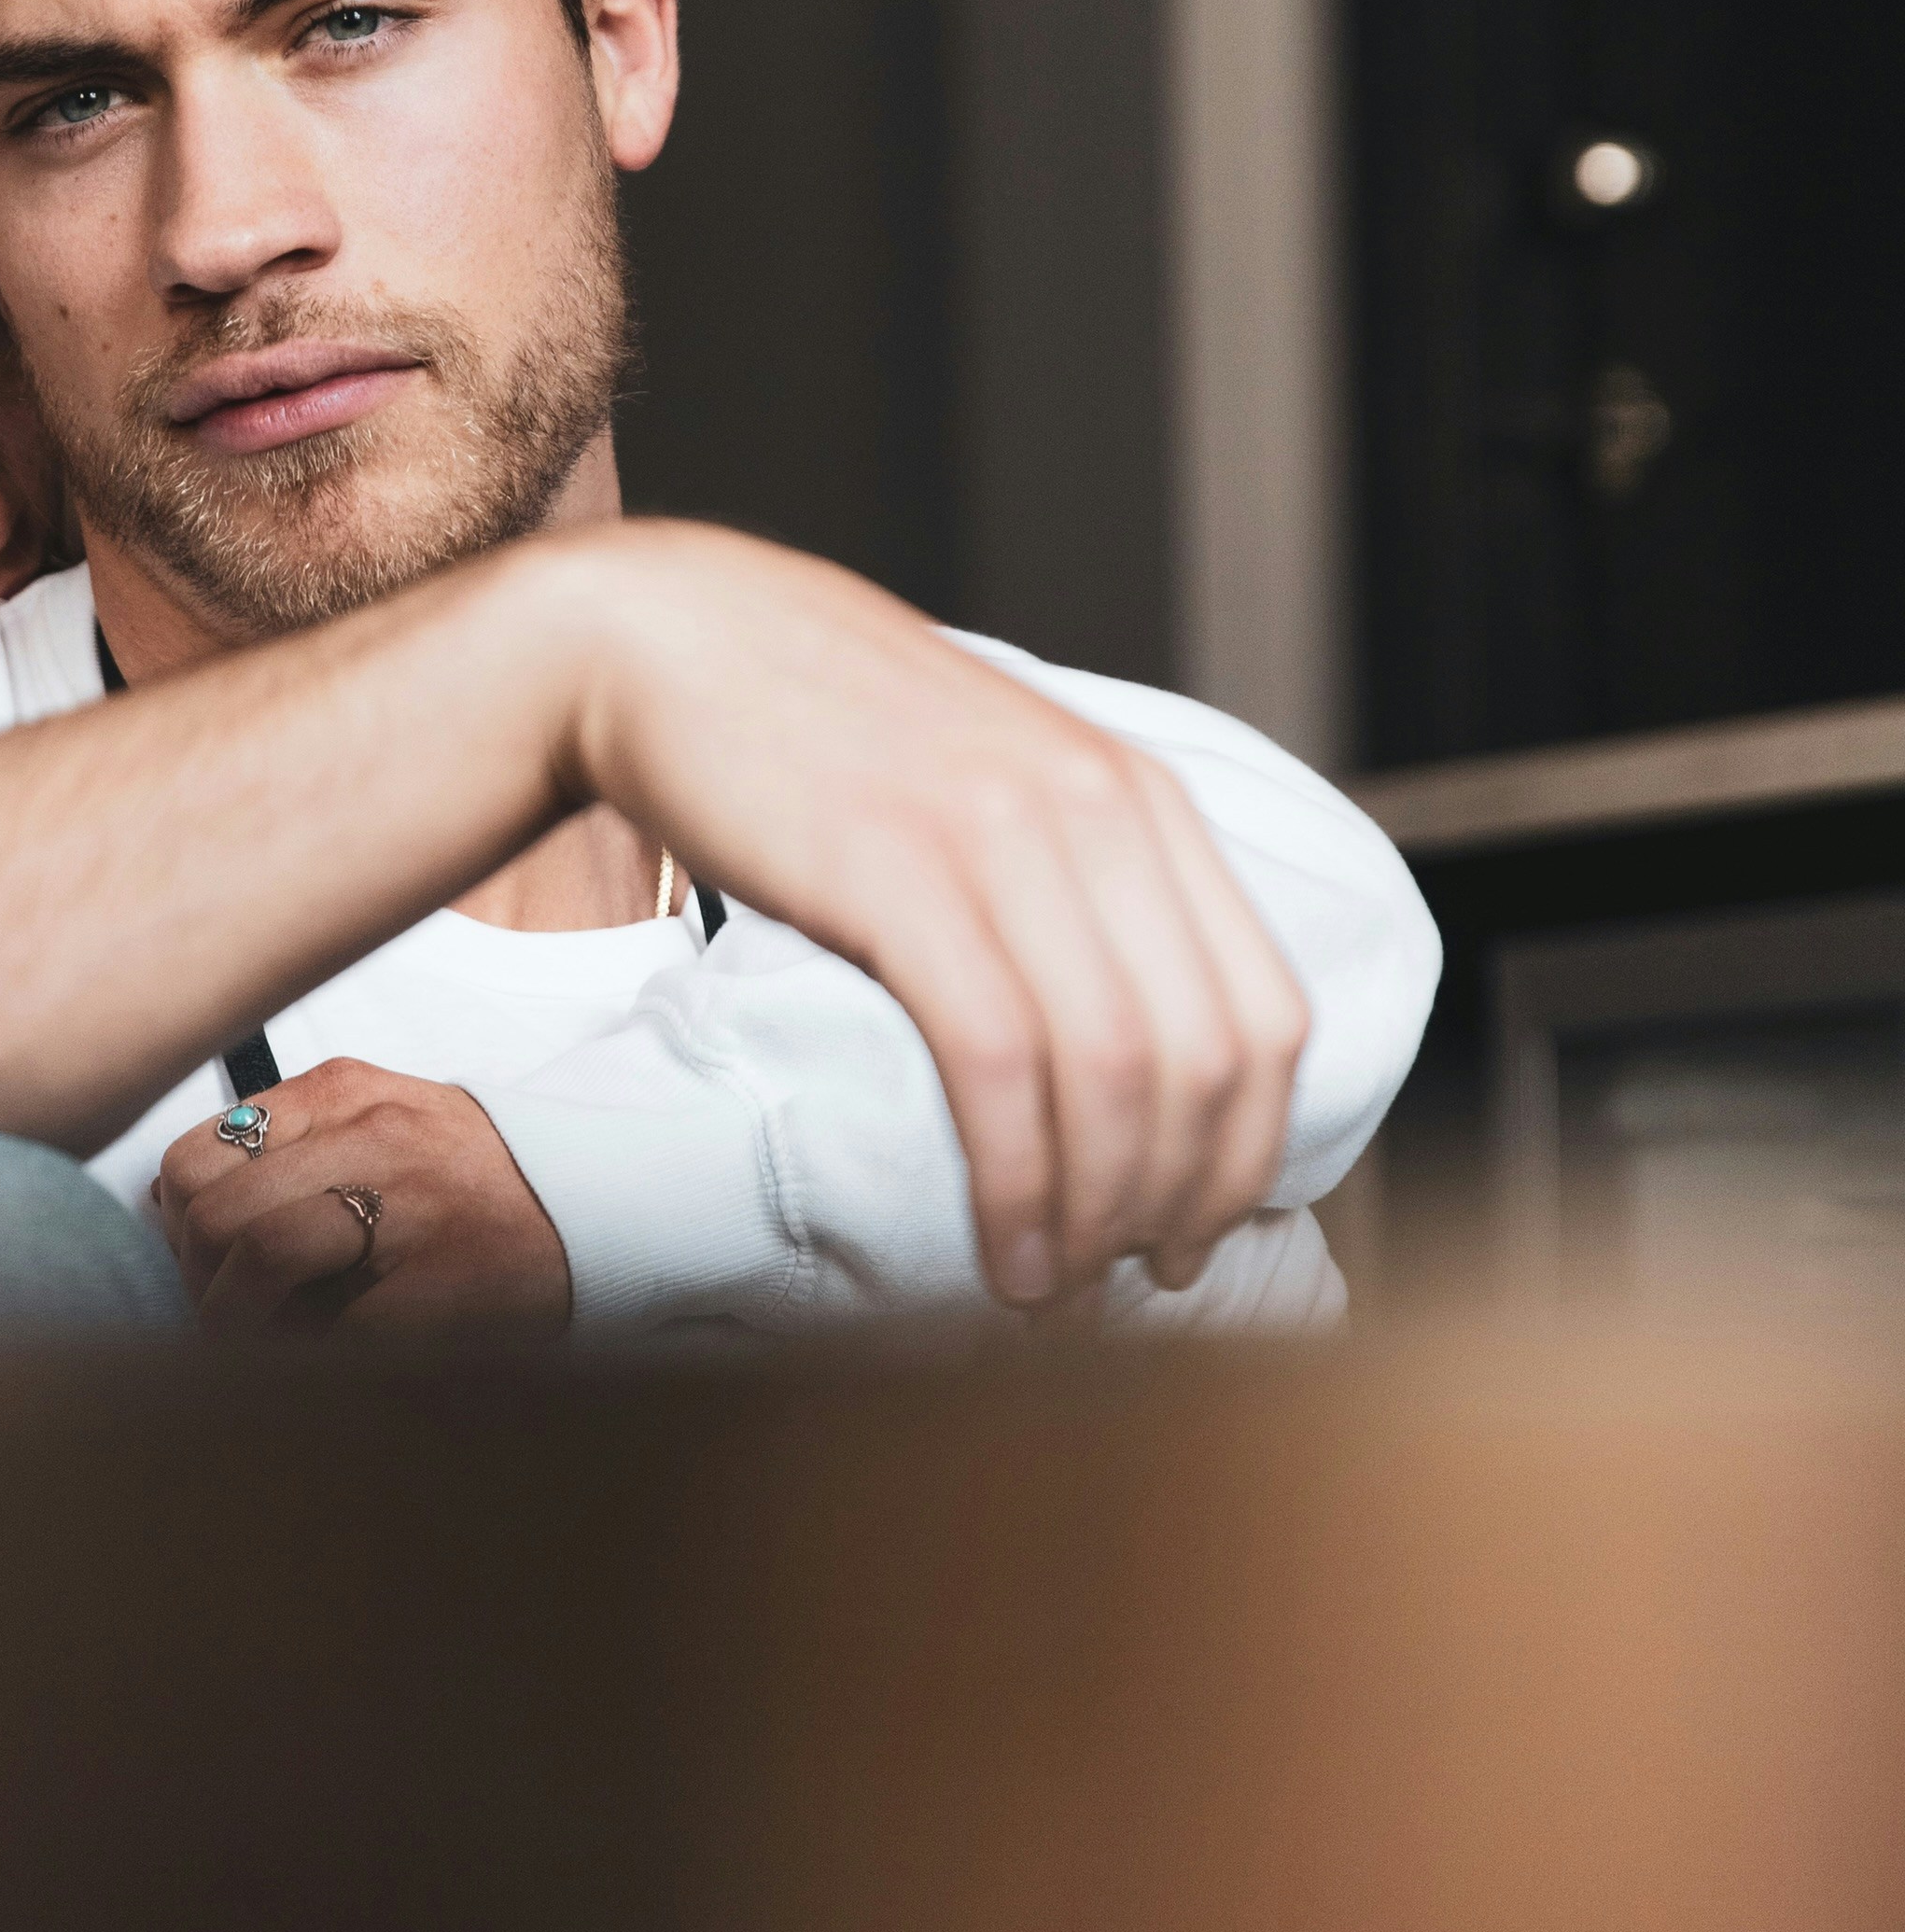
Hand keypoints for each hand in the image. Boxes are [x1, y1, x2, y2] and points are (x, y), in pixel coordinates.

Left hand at [152, 1058, 571, 1341]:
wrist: (595, 1211)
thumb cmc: (469, 1179)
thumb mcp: (377, 1125)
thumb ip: (283, 1145)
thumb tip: (166, 1206)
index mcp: (344, 1095)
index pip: (198, 1155)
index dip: (180, 1223)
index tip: (204, 1259)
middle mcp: (371, 1139)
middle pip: (213, 1209)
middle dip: (200, 1279)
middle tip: (228, 1314)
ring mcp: (409, 1211)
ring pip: (259, 1258)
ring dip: (237, 1321)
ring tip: (267, 1341)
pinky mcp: (439, 1289)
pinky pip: (327, 1333)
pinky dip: (303, 1359)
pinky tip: (324, 1360)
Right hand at [559, 526, 1310, 1312]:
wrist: (662, 639)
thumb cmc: (815, 733)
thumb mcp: (990, 778)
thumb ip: (1072, 874)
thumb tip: (1123, 1044)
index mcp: (1140, 797)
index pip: (1267, 1012)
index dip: (1247, 1154)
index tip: (1195, 1236)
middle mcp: (1098, 808)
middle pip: (1207, 1060)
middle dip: (1183, 1203)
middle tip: (1132, 1285)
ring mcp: (1001, 832)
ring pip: (1112, 1071)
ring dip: (1097, 1214)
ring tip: (1055, 1292)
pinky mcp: (898, 869)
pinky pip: (997, 1058)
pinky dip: (1016, 1180)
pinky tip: (1002, 1248)